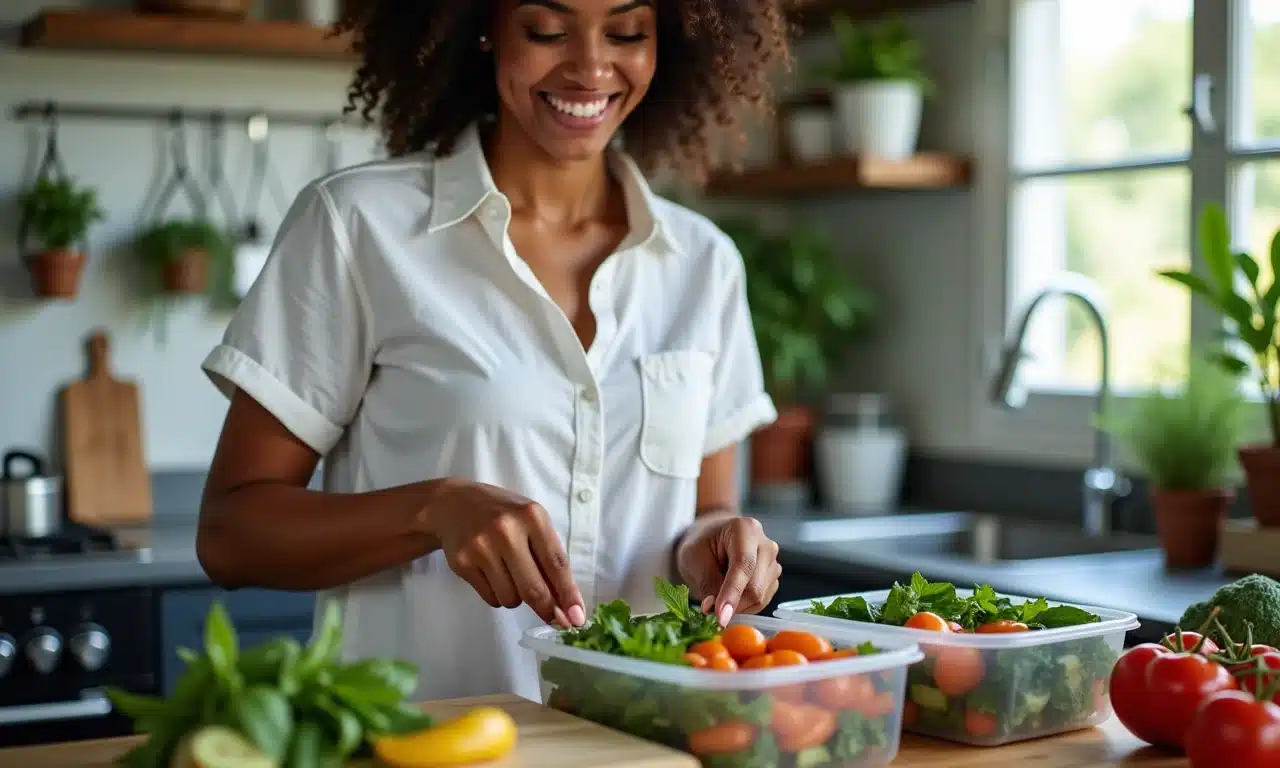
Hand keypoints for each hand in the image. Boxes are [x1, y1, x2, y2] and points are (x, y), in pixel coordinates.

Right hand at [423, 478, 585, 626]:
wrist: (454, 504)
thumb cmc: (504, 515)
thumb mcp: (531, 523)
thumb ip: (549, 557)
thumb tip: (565, 604)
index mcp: (532, 516)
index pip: (556, 564)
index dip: (569, 595)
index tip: (578, 618)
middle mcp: (506, 530)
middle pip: (533, 589)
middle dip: (548, 610)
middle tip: (556, 620)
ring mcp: (481, 547)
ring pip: (511, 598)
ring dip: (517, 598)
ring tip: (511, 576)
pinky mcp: (462, 562)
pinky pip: (491, 598)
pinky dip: (498, 595)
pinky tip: (493, 573)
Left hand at [675, 514, 780, 625]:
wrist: (712, 538)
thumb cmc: (701, 544)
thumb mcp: (694, 558)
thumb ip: (708, 583)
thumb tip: (719, 612)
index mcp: (745, 529)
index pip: (743, 565)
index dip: (732, 593)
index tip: (720, 617)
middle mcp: (766, 544)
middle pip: (756, 586)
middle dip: (733, 604)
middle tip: (709, 611)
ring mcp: (773, 562)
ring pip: (760, 597)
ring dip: (738, 606)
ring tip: (718, 596)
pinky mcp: (773, 577)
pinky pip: (762, 601)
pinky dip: (744, 606)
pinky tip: (731, 596)